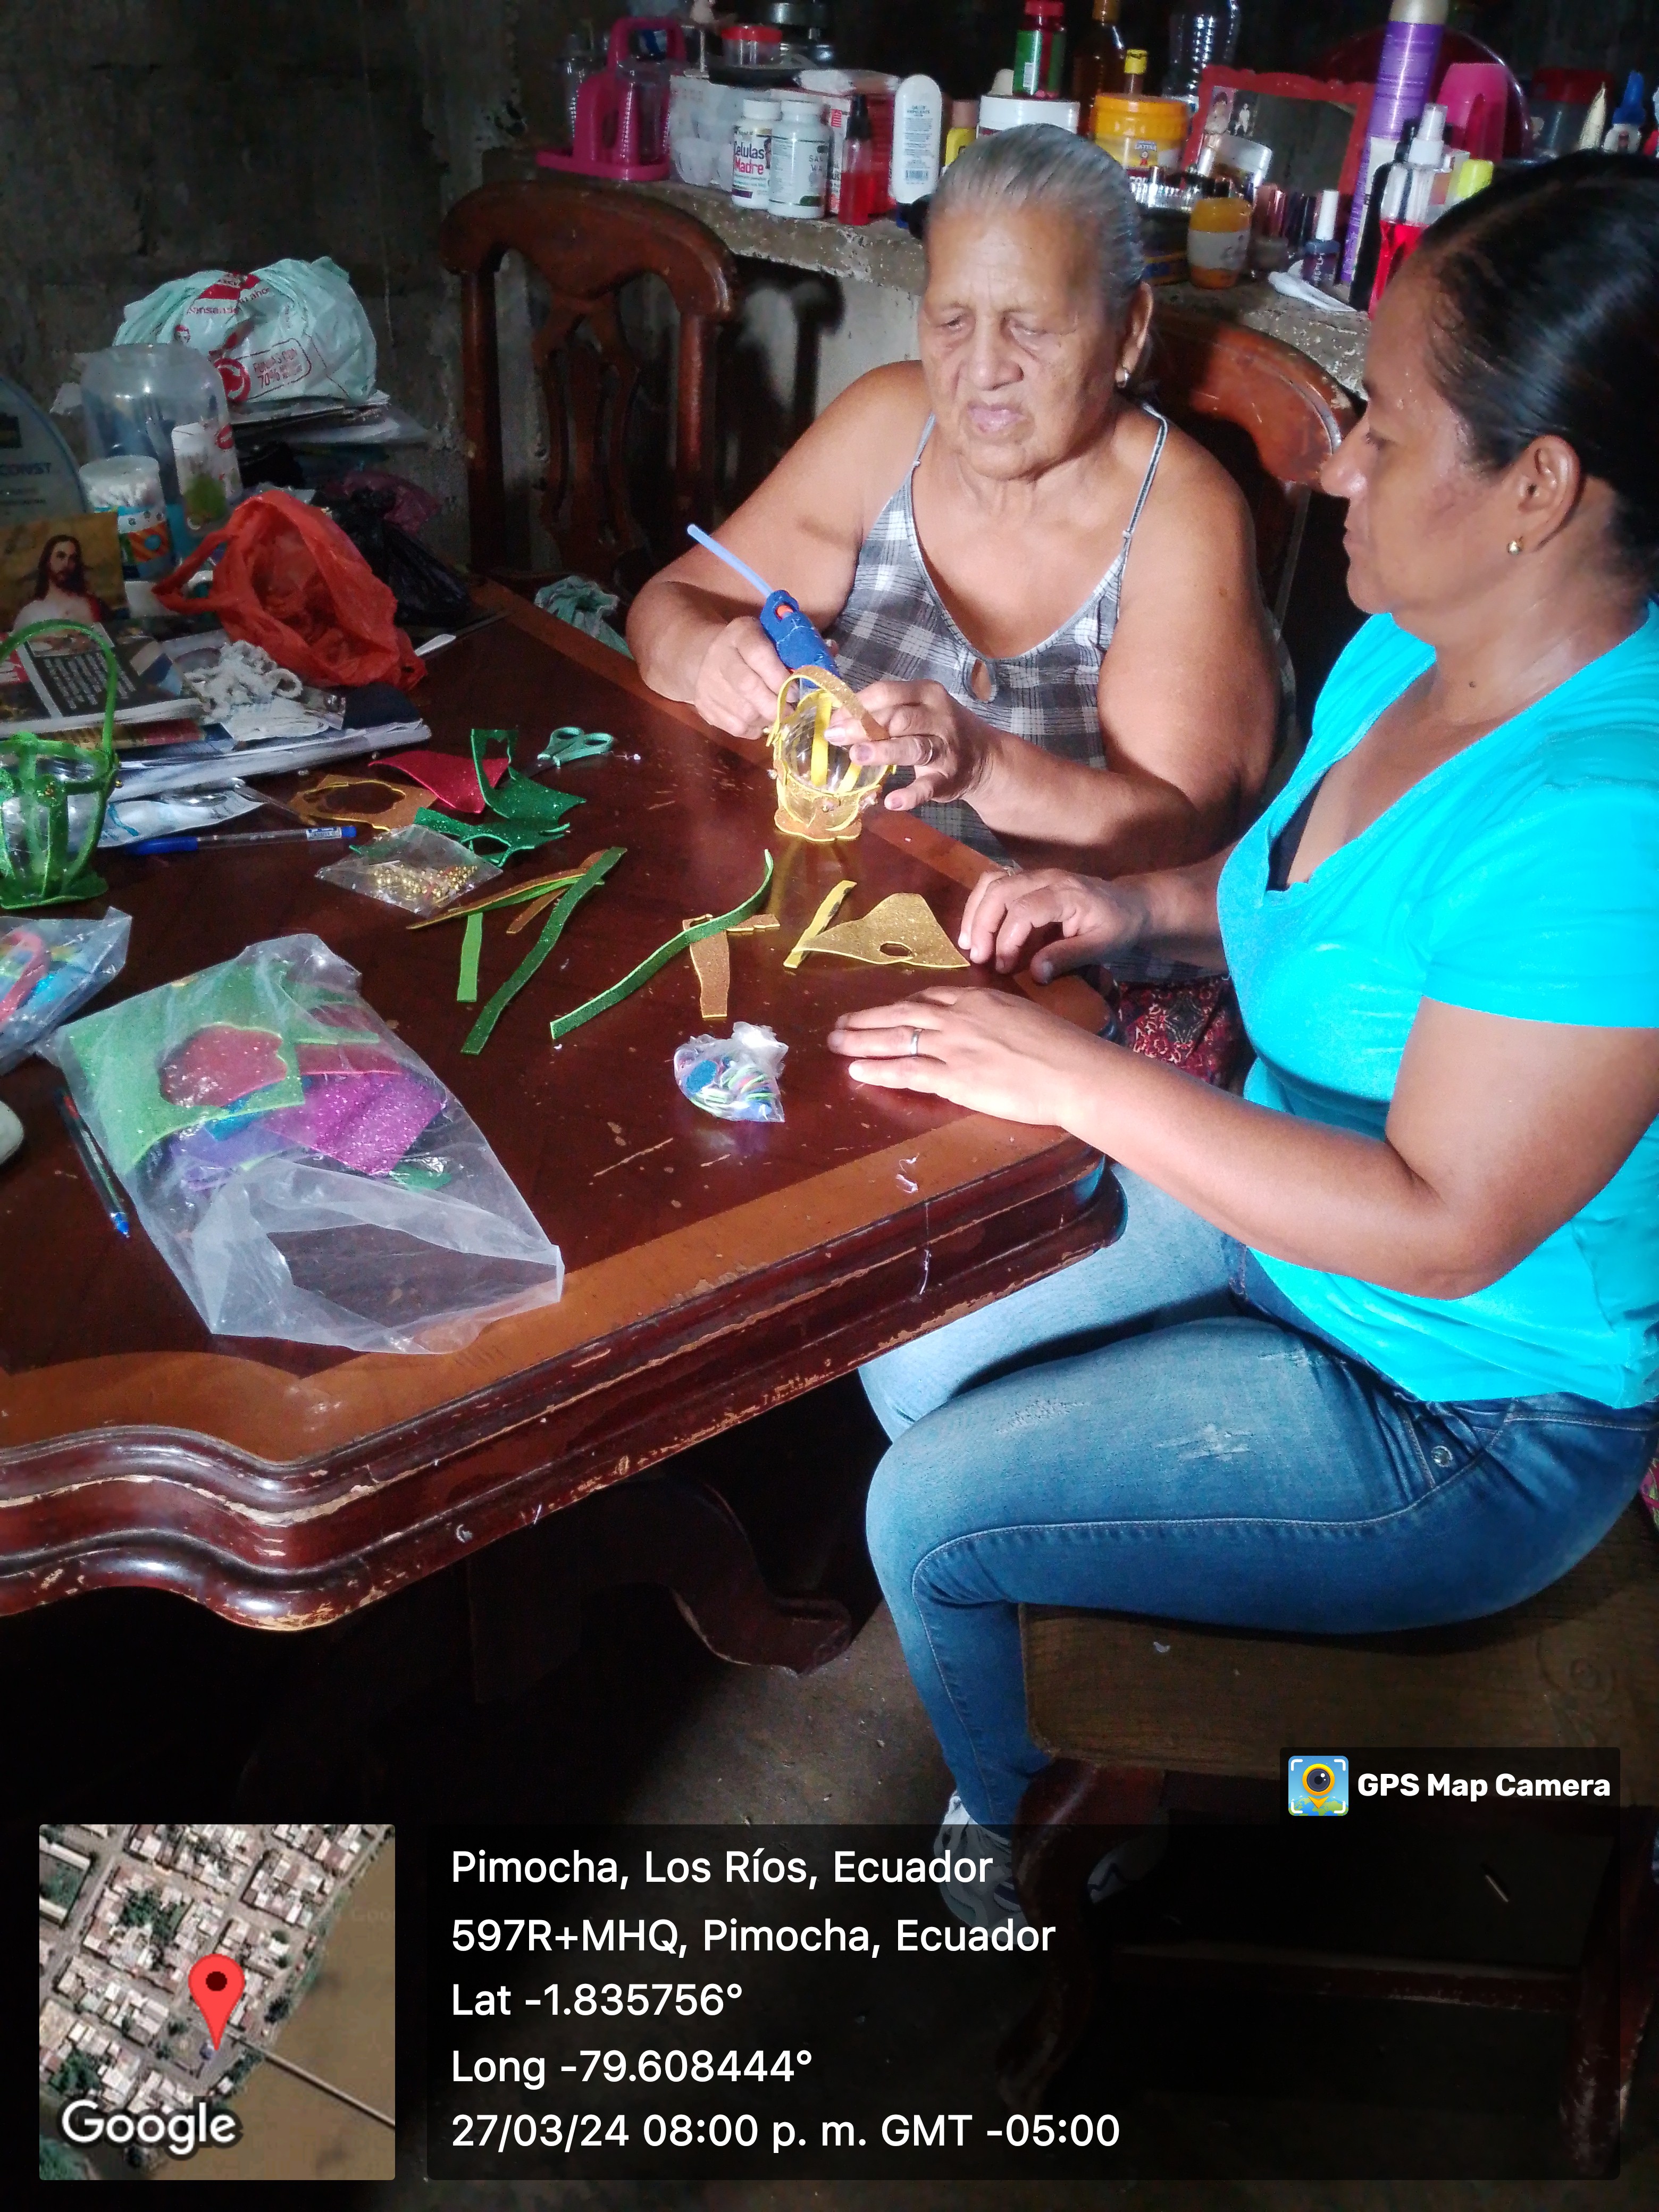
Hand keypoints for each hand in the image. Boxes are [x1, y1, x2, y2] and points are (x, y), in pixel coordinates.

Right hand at [693, 617, 790, 737]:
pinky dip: (755, 728)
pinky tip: (761, 719)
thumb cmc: (752, 650)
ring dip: (767, 718)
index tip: (795, 692)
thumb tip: (820, 666)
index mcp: (740, 633)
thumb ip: (791, 651)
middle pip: (748, 686)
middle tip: (791, 711)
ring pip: (744, 712)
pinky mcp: (705, 707)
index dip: (779, 676)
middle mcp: (719, 656)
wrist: (708, 658)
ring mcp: (708, 684)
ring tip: (778, 715)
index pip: (758, 654)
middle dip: (776, 704)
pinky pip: (736, 727)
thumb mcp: (769, 638)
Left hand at [827, 985, 1109, 1126]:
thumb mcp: (1026, 1018)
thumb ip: (998, 1019)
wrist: (1074, 1070)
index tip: (880, 1012)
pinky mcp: (954, 1078)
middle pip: (901, 1014)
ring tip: (835, 1045)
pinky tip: (856, 1071)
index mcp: (978, 1000)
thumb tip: (989, 1029)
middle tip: (839, 1026)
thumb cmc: (1062, 1048)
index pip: (928, 999)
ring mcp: (954, 1047)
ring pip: (896, 1039)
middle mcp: (959, 1018)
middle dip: (866, 1020)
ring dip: (860, 1041)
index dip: (899, 1007)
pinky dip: (878, 1070)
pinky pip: (906, 1071)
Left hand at [829, 679, 995, 809]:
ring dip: (882, 751)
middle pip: (897, 718)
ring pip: (912, 747)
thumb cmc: (939, 729)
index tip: (833, 719)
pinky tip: (892, 802)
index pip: (887, 692)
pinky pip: (928, 786)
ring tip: (856, 756)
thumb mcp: (918, 710)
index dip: (857, 704)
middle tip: (834, 737)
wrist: (985, 757)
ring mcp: (945, 748)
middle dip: (863, 727)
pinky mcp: (948, 778)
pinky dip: (910, 795)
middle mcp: (939, 717)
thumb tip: (839, 718)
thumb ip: (885, 712)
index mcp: (926, 694)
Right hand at [959, 867, 1148, 976]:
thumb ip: (1067, 957)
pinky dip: (981, 904)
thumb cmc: (1118, 927)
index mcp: (1067, 894)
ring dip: (976, 912)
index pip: (1024, 910)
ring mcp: (1036, 874)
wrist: (1131, 903)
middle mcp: (1047, 877)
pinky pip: (996, 882)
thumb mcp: (1101, 947)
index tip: (1003, 967)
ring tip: (969, 944)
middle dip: (983, 924)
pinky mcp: (1029, 879)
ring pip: (993, 882)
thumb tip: (1034, 973)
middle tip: (978, 958)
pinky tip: (976, 930)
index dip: (1007, 940)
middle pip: (1001, 891)